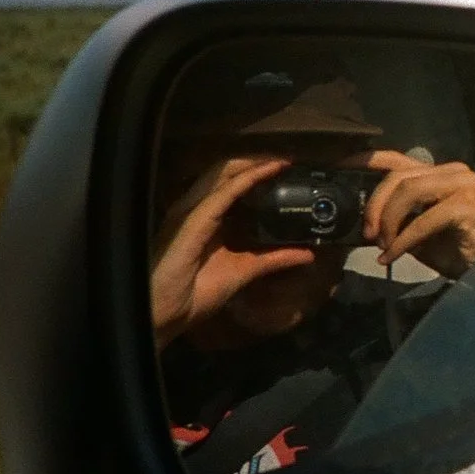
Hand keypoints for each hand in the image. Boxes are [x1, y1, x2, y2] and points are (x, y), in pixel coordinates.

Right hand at [151, 156, 315, 349]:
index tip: (287, 167)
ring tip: (280, 158)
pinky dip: (246, 179)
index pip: (232, 186)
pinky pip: (223, 193)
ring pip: (224, 175)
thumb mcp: (244, 272)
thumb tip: (307, 254)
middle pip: (227, 174)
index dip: (257, 173)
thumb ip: (273, 259)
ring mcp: (193, 212)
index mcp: (208, 220)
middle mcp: (199, 210)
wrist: (167, 315)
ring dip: (253, 164)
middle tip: (288, 158)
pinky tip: (265, 171)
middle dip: (256, 162)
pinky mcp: (193, 220)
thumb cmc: (195, 294)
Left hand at [356, 150, 474, 278]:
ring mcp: (463, 184)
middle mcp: (453, 171)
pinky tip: (394, 257)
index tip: (337, 167)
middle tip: (368, 235)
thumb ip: (395, 221)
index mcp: (439, 174)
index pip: (396, 159)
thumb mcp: (415, 235)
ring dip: (388, 222)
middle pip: (398, 177)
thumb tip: (363, 222)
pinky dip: (403, 241)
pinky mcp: (468, 204)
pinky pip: (423, 220)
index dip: (364, 160)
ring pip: (408, 191)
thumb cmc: (457, 253)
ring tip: (384, 246)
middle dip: (375, 206)